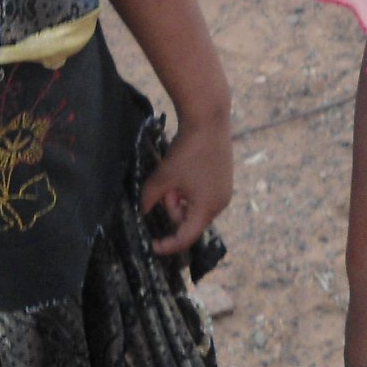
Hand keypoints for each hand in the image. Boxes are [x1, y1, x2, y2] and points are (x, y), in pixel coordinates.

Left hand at [140, 115, 233, 255]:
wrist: (208, 120)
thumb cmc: (187, 151)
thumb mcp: (163, 177)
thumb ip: (149, 198)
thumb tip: (142, 211)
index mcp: (207, 208)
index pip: (186, 237)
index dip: (168, 244)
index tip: (153, 246)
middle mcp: (220, 204)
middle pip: (190, 219)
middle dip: (173, 207)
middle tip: (164, 189)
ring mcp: (224, 191)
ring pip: (195, 206)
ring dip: (180, 197)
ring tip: (174, 175)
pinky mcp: (224, 179)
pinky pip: (203, 194)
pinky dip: (189, 189)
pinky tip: (185, 169)